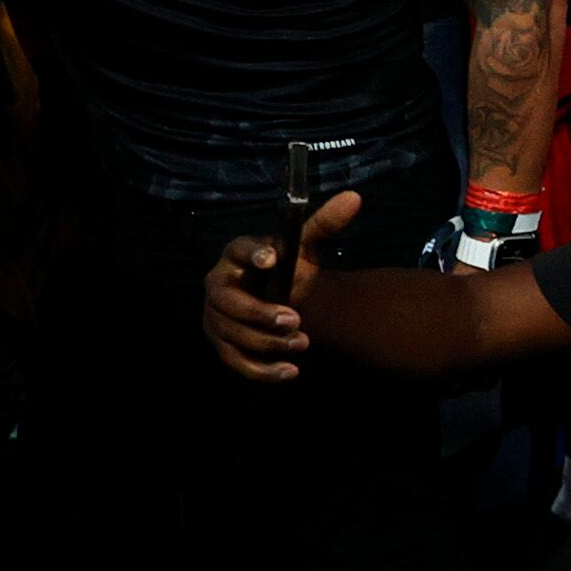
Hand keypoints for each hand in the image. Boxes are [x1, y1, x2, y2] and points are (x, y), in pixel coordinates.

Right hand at [203, 188, 362, 383]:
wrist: (283, 298)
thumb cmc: (288, 269)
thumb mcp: (305, 246)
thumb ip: (325, 224)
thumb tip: (354, 198)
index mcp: (236, 255)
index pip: (238, 250)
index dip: (253, 254)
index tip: (272, 258)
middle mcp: (218, 285)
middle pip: (230, 302)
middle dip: (260, 313)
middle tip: (295, 319)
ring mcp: (216, 317)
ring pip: (234, 335)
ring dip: (268, 343)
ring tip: (303, 343)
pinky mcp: (222, 345)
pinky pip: (236, 361)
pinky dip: (262, 370)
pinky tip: (291, 372)